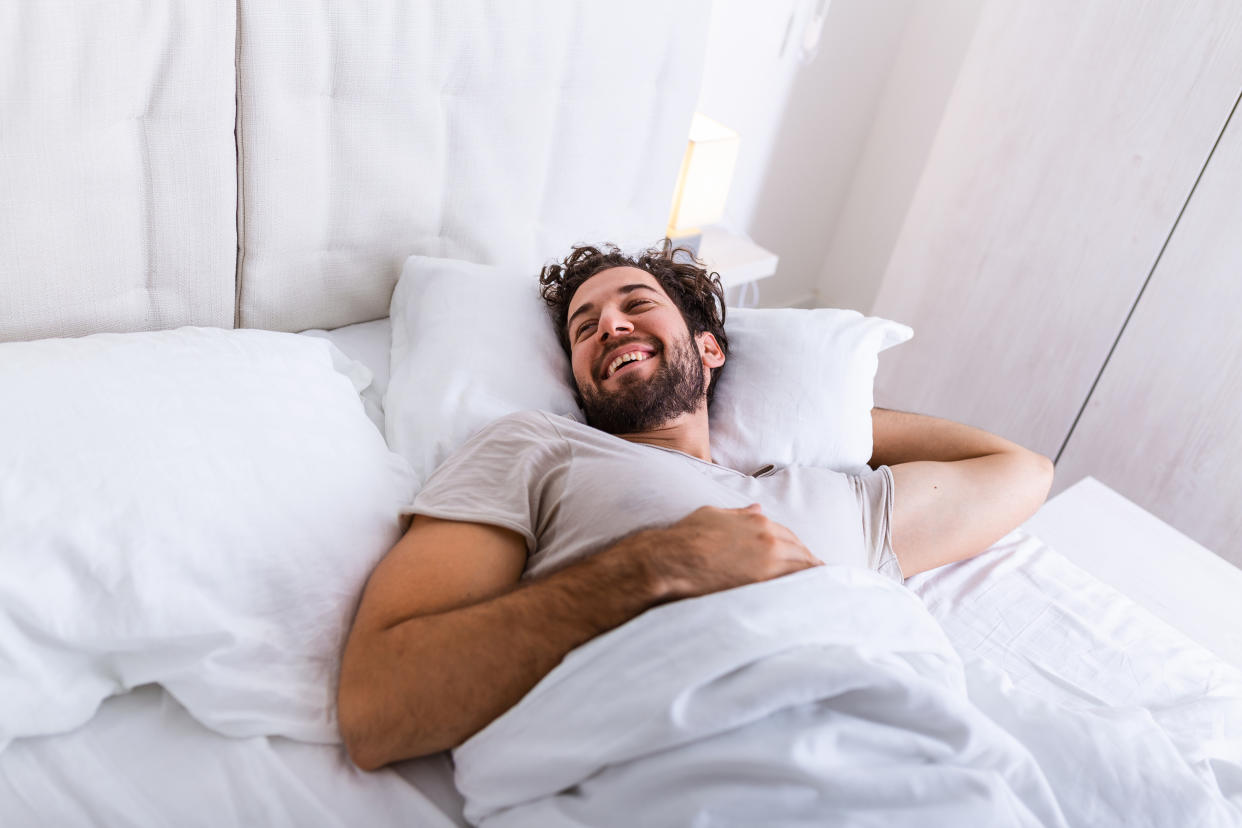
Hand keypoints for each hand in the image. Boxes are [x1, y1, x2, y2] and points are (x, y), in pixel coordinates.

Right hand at [622, 504, 821, 600]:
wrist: (672, 559)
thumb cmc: (686, 537)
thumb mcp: (713, 515)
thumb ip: (739, 514)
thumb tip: (757, 509)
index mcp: (758, 520)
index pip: (789, 536)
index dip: (796, 550)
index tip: (801, 560)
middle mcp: (769, 537)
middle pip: (801, 552)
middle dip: (808, 564)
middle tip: (817, 578)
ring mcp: (769, 560)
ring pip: (802, 568)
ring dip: (811, 578)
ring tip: (820, 591)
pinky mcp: (764, 582)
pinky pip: (794, 585)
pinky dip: (804, 590)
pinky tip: (809, 598)